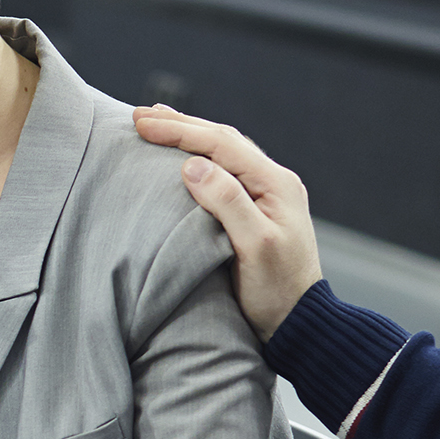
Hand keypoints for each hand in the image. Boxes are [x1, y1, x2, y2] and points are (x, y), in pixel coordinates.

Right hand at [132, 105, 323, 339]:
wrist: (300, 322)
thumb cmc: (277, 291)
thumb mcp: (254, 247)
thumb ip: (227, 202)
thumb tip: (193, 165)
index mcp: (276, 184)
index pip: (222, 144)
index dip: (180, 131)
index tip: (142, 124)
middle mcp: (274, 181)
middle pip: (222, 140)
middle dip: (181, 125)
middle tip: (140, 116)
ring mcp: (267, 194)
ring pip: (223, 152)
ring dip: (190, 136)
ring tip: (158, 123)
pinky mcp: (257, 209)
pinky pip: (225, 170)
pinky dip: (199, 157)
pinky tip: (184, 157)